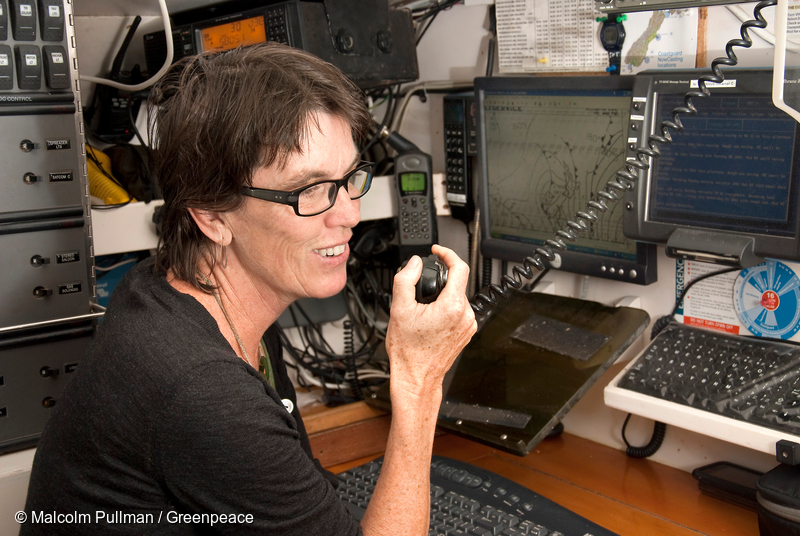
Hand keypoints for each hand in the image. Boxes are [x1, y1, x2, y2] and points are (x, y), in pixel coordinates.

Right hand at [385, 244, 476, 400]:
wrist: (417, 376)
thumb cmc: (409, 351)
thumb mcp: (399, 309)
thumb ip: (406, 279)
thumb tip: (414, 263)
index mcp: (452, 306)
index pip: (459, 268)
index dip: (447, 254)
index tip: (437, 252)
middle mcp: (465, 315)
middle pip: (457, 283)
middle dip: (439, 281)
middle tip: (420, 289)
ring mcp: (469, 325)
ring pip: (458, 297)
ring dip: (442, 295)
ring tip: (423, 309)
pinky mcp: (467, 332)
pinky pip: (459, 311)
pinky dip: (447, 308)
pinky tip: (431, 319)